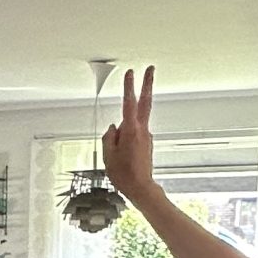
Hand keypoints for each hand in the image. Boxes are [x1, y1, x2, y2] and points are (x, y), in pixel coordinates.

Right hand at [101, 66, 156, 198]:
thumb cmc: (124, 174)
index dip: (129, 86)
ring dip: (125, 129)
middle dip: (147, 84)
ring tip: (119, 152)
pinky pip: (134, 135)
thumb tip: (113, 128)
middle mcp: (141, 130)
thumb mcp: (108, 155)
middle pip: (145, 102)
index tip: (130, 73)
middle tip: (150, 70)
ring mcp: (146, 136)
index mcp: (130, 130)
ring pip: (134, 123)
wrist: (140, 188)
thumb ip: (109, 137)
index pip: (129, 102)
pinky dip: (127, 139)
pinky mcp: (147, 143)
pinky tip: (123, 155)